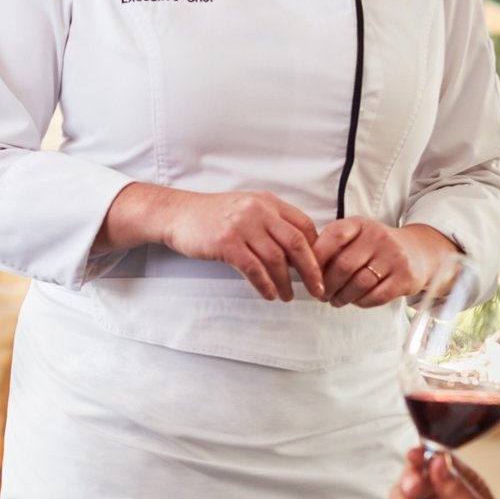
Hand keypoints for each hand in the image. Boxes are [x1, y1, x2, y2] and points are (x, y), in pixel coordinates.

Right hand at [111, 186, 325, 301]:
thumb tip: (300, 252)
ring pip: (276, 259)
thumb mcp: (248, 209)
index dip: (317, 251)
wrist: (178, 214)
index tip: (321, 270)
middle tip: (318, 290)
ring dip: (286, 282)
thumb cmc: (214, 216)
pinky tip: (270, 294)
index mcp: (268, 202)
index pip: (304, 226)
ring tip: (289, 297)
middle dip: (312, 271)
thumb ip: (272, 223)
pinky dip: (265, 284)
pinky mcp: (226, 243)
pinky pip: (254, 269)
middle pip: (297, 244)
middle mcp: (259, 211)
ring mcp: (242, 226)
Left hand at [313, 220, 459, 307]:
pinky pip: (376, 296)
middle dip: (327, 285)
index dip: (316, 258)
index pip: (333, 236)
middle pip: (343, 265)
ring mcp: (394, 256)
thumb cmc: (376, 247)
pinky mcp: (405, 277)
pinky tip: (355, 300)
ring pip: (359, 283)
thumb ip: (332, 246)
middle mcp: (378, 236)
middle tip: (320, 294)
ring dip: (342, 297)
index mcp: (361, 224)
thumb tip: (301, 266)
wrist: (418, 252)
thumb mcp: (356, 236)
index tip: (308, 274)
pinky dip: (360, 302)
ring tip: (335, 300)